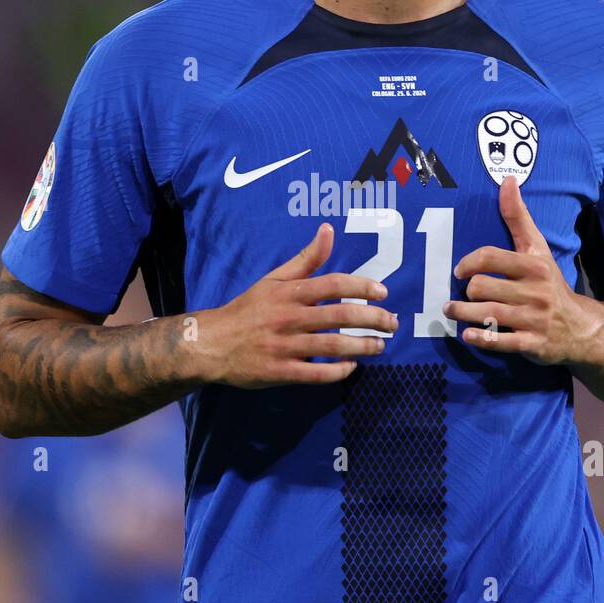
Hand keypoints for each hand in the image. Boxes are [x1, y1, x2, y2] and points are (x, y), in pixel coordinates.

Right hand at [197, 222, 398, 386]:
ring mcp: (284, 346)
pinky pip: (316, 374)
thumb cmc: (249, 309)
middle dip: (372, 319)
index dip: (361, 287)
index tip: (383, 293)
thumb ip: (306, 259)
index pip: (332, 284)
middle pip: (339, 315)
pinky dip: (338, 371)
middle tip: (393, 323)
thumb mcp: (274, 279)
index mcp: (288, 292)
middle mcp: (288, 317)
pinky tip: (352, 367)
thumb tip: (328, 229)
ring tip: (380, 345)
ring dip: (362, 346)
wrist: (211, 344)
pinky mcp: (280, 372)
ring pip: (332, 346)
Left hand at [444, 175, 589, 364]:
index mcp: (533, 265)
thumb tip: (508, 180)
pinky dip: (479, 338)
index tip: (459, 270)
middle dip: (465, 293)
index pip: (489, 257)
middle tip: (458, 297)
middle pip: (481, 288)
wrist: (581, 328)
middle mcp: (534, 291)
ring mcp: (533, 319)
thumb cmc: (550, 284)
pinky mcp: (531, 344)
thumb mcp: (537, 250)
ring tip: (452, 311)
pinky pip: (498, 341)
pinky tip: (469, 335)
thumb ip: (519, 218)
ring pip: (485, 315)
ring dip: (462, 314)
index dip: (467, 262)